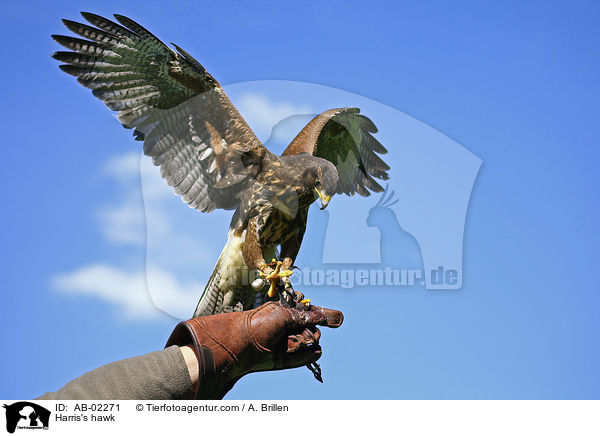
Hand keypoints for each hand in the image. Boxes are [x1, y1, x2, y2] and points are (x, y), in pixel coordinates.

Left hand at [166, 301, 343, 398]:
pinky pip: (308, 356)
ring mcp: (290, 342)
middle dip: (312, 329)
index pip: (311, 311)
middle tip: (303, 330)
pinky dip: (308, 355)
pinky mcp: (289, 358)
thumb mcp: (282, 314)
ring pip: (312, 342)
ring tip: (293, 342)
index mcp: (288, 311)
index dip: (323, 314)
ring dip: (308, 342)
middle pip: (314, 327)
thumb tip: (321, 315)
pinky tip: (308, 351)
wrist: (241, 345)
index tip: (338, 319)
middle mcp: (291, 326)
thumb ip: (304, 315)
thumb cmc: (258, 324)